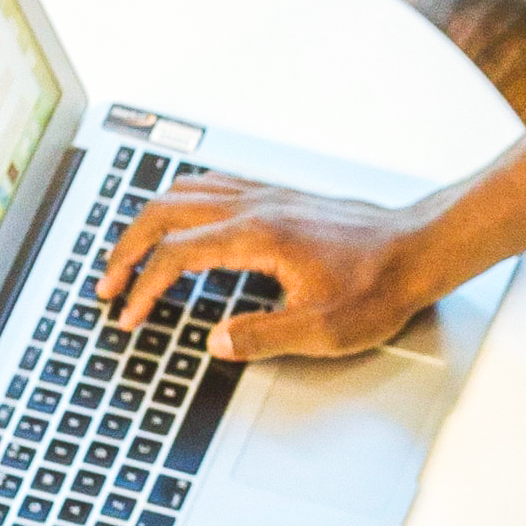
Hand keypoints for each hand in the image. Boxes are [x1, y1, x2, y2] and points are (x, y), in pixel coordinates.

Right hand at [99, 175, 427, 360]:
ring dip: (147, 222)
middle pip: (164, 213)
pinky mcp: (277, 195)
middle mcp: (254, 207)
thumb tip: (214, 341)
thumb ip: (261, 336)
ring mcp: (265, 195)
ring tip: (129, 254)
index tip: (127, 315)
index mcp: (257, 238)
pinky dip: (179, 202)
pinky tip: (178, 220)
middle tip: (106, 283)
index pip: (175, 256)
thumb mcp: (322, 331)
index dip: (142, 289)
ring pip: (183, 192)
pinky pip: (211, 185)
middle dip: (125, 249)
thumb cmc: (380, 286)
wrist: (419, 247)